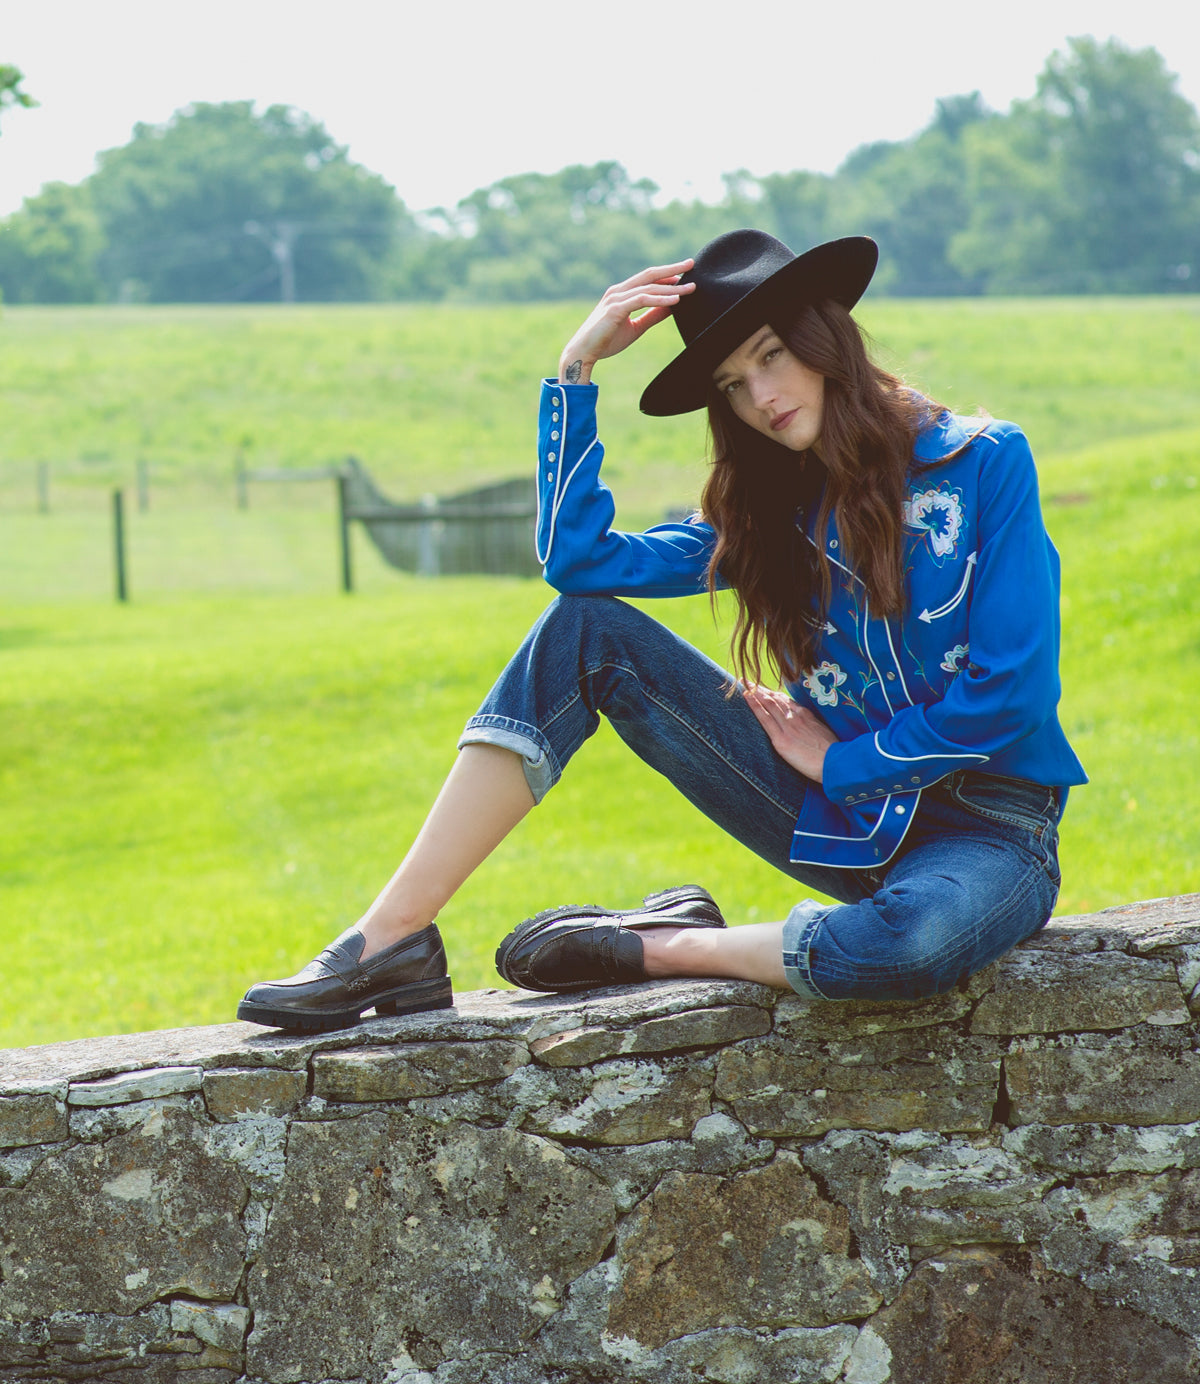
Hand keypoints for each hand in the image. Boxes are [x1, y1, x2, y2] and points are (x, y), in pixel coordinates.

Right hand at [558, 259, 694, 383]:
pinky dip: (660, 299)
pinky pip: (642, 300)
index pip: (648, 279)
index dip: (667, 275)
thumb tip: (673, 306)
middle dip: (672, 269)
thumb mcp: (636, 327)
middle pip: (650, 274)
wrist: (583, 353)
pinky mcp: (615, 309)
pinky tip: (675, 300)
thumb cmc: (606, 341)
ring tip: (690, 288)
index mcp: (622, 293)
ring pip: (649, 287)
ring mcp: (616, 298)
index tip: (686, 274)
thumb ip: (652, 315)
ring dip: (671, 287)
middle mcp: (619, 291)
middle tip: (692, 264)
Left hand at [743, 684, 836, 784]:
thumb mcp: (823, 733)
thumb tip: (806, 726)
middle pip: (775, 699)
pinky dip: (754, 705)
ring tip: (744, 683)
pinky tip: (745, 696)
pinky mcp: (781, 739)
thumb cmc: (833, 753)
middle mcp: (796, 717)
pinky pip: (764, 718)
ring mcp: (788, 726)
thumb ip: (812, 726)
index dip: (773, 694)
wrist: (836, 763)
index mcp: (806, 715)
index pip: (785, 701)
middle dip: (761, 689)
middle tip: (749, 680)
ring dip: (754, 692)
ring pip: (768, 704)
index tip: (764, 689)